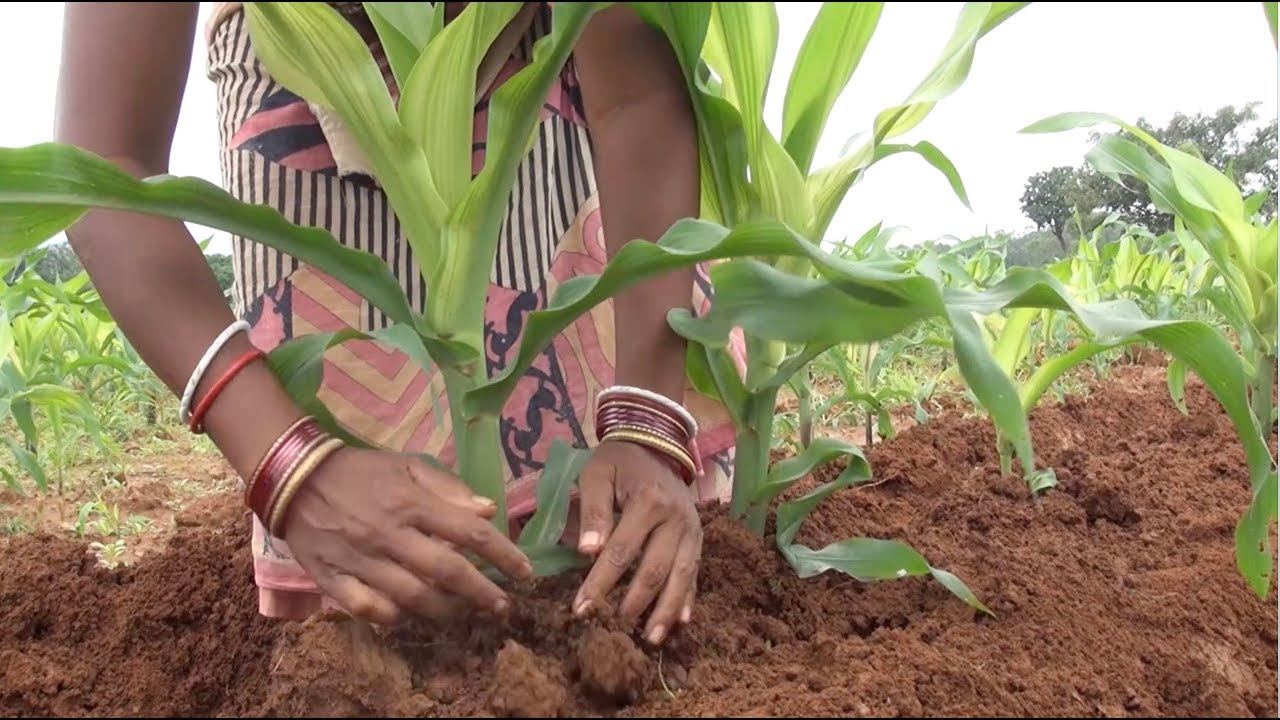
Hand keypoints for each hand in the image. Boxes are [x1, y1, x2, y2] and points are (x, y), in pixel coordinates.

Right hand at [280, 446, 532, 625]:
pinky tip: (407, 616)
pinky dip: (392, 617)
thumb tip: (488, 509)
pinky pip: (368, 609)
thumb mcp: (406, 465)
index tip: (525, 572)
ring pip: (412, 597)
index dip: (503, 555)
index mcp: (411, 502)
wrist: (295, 478)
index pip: (469, 533)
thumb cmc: (360, 471)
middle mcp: (390, 534)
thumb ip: (447, 488)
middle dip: (482, 594)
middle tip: (502, 607)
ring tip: (461, 613)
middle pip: (447, 572)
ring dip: (445, 611)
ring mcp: (361, 560)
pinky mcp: (333, 579)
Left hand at [572, 438, 701, 645]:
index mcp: (649, 502)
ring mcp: (692, 531)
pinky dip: (688, 599)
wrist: (655, 443)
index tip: (582, 609)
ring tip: (650, 639)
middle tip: (613, 629)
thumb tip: (588, 552)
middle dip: (633, 604)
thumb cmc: (619, 461)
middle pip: (654, 570)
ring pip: (680, 577)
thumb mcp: (597, 474)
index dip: (600, 583)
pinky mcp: (699, 539)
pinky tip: (681, 623)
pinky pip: (695, 573)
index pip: (621, 552)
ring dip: (665, 611)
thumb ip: (593, 511)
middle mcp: (677, 519)